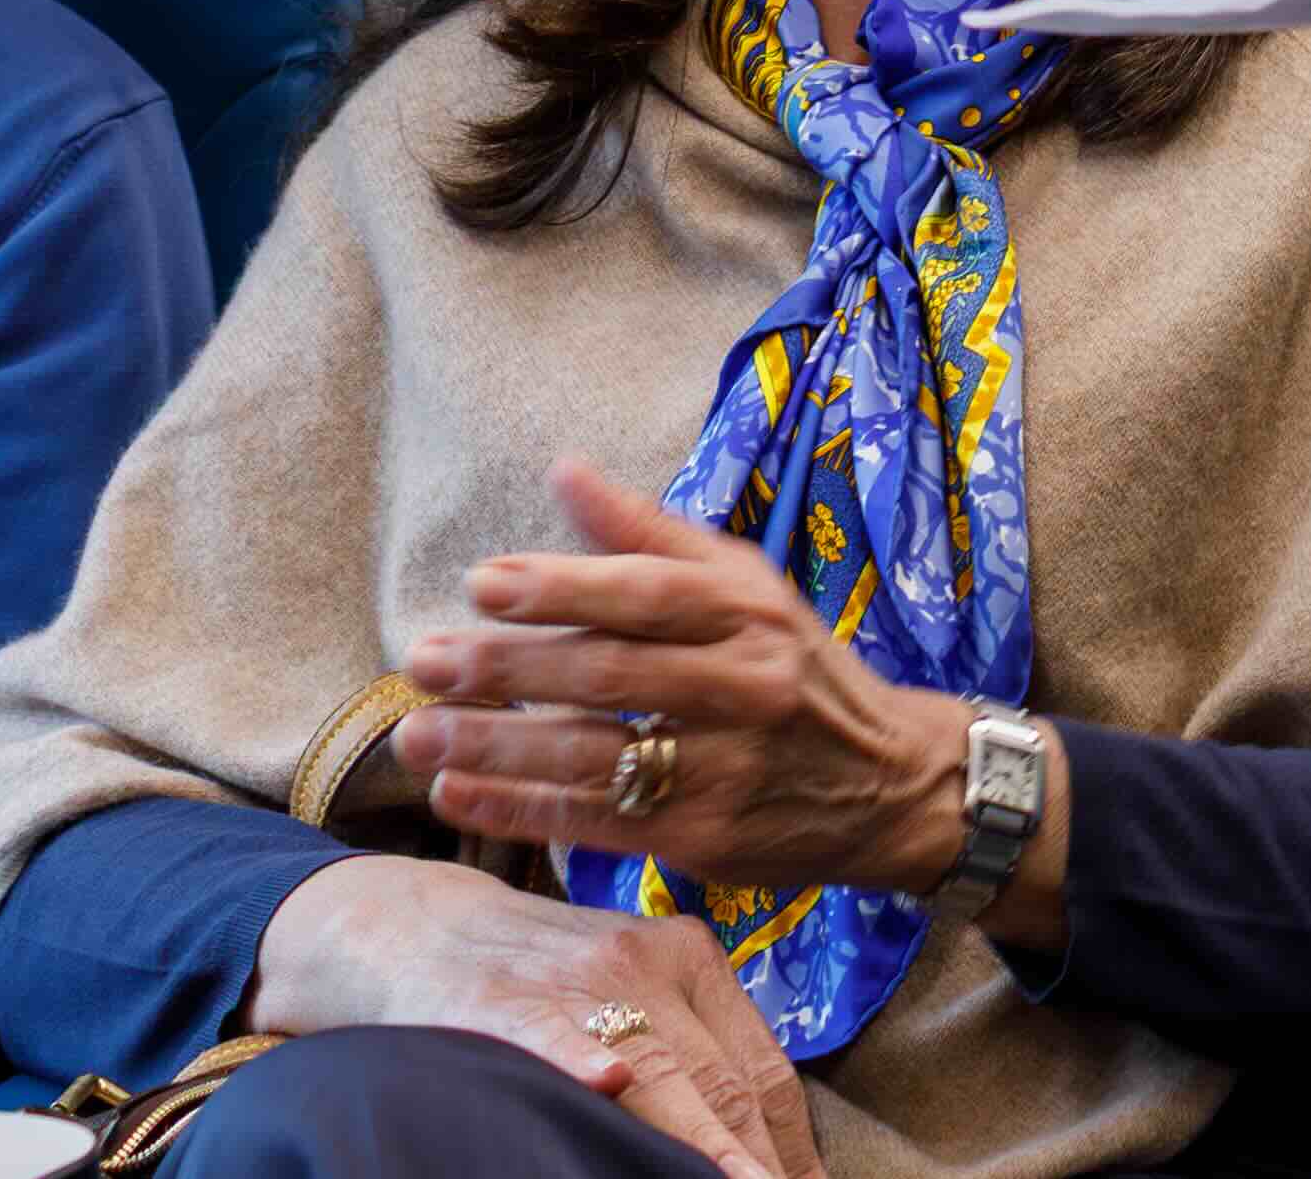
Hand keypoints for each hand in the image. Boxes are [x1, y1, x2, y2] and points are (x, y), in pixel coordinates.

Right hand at [252, 855, 823, 1178]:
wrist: (416, 923)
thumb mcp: (631, 989)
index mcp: (690, 959)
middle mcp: (649, 962)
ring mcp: (577, 981)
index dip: (792, 1150)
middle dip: (759, 1164)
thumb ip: (695, 1050)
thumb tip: (765, 1146)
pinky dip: (580, 1059)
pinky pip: (552, 1036)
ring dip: (704, 1145)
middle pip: (725, 1085)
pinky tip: (606, 1084)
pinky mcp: (504, 1001)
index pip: (764, 1073)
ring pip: (660, 1073)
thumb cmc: (537, 975)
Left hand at [402, 464, 970, 903]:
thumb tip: (563, 470)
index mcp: (749, 614)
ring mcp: (724, 772)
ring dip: (498, 749)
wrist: (892, 786)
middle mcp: (741, 688)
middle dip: (509, 670)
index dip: (565, 589)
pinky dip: (524, 812)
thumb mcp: (748, 586)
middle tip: (424, 659)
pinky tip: (460, 796)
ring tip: (418, 736)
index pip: (648, 596)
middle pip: (613, 677)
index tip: (482, 583)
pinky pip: (600, 825)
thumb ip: (651, 534)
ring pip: (597, 758)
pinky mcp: (705, 840)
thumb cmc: (798, 669)